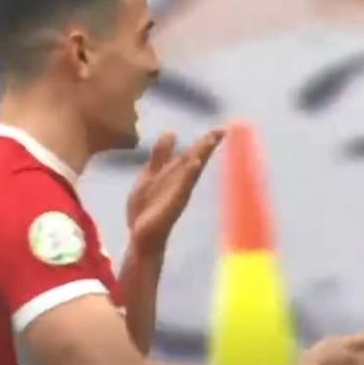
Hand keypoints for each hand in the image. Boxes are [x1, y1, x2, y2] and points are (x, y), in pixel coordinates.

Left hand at [126, 129, 224, 255]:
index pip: (192, 153)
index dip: (206, 141)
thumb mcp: (150, 174)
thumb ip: (161, 155)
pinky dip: (189, 175)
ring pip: (192, 170)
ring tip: (211, 140)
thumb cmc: (147, 207)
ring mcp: (178, 192)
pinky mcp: (173, 204)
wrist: (141, 235)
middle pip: (196, 159)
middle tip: (223, 130)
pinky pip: (183, 187)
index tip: (221, 128)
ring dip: (201, 155)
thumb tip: (172, 132)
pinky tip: (195, 163)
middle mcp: (180, 182)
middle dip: (207, 144)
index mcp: (174, 174)